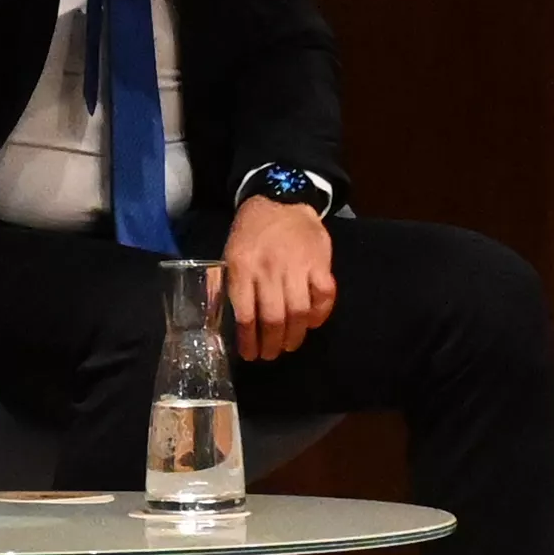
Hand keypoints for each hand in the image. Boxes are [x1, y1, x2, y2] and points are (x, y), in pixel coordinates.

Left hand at [221, 193, 338, 360]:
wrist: (281, 199)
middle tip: (271, 355)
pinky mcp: (320, 263)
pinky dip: (320, 314)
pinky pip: (324, 296)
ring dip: (295, 336)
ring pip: (299, 312)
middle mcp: (270, 269)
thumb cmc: (252, 232)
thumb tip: (229, 320)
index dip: (249, 341)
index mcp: (243, 267)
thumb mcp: (231, 254)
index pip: (245, 314)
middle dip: (272, 344)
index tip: (250, 355)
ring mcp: (298, 266)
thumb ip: (231, 285)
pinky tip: (312, 323)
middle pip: (273, 319)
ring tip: (290, 345)